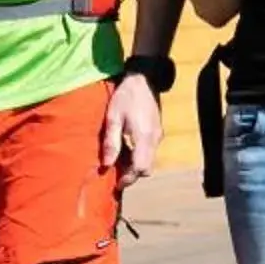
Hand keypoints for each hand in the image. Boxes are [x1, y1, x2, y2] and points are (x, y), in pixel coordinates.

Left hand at [103, 72, 161, 186]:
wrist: (143, 79)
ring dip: (136, 165)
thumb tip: (106, 165)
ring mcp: (158, 135)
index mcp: (143, 138)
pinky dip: (139, 155)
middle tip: (116, 173)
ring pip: (149, 160)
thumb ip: (111, 142)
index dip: (128, 179)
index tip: (116, 183)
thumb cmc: (125, 97)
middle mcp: (154, 139)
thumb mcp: (112, 118)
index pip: (140, 168)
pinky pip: (150, 151)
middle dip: (132, 174)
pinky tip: (127, 148)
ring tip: (119, 161)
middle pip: (146, 168)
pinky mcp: (158, 131)